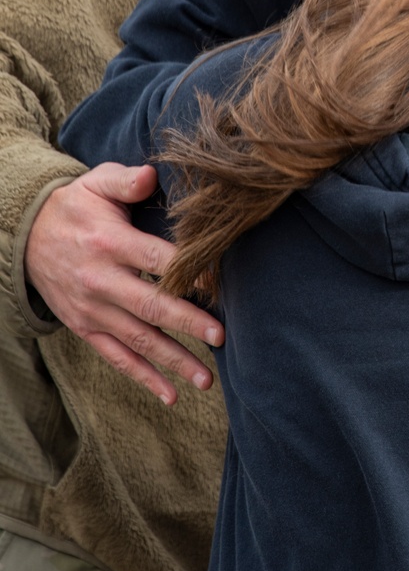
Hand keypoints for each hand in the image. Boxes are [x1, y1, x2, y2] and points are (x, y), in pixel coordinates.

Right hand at [24, 162, 223, 404]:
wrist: (26, 238)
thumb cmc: (75, 207)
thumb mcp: (96, 183)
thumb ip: (125, 181)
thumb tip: (151, 175)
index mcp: (110, 242)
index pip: (156, 258)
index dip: (188, 270)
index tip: (219, 282)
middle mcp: (101, 280)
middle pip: (151, 305)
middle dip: (188, 322)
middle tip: (220, 336)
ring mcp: (93, 309)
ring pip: (139, 339)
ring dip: (173, 360)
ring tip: (207, 377)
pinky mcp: (86, 328)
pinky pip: (117, 358)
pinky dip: (144, 378)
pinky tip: (171, 395)